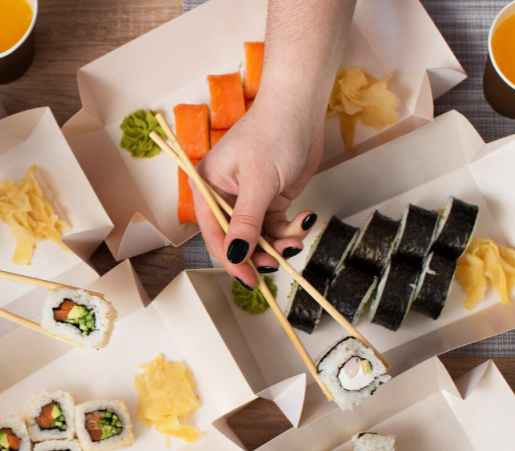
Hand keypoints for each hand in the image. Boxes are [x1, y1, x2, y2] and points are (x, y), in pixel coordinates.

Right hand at [194, 87, 321, 286]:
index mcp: (208, 188)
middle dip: (260, 253)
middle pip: (237, 239)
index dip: (231, 259)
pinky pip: (276, 226)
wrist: (302, 106)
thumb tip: (236, 255)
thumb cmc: (273, 132)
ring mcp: (248, 199)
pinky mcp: (270, 199)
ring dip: (280, 242)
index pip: (214, 234)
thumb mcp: (259, 181)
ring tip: (298, 236)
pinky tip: (305, 218)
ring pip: (260, 237)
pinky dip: (291, 229)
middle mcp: (224, 196)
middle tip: (279, 262)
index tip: (248, 280)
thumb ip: (247, 222)